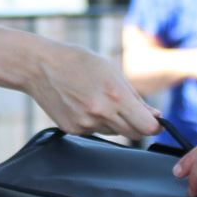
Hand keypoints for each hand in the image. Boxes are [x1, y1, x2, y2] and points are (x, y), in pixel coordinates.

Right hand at [26, 39, 160, 141]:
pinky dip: (96, 122)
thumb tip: (155, 116)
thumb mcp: (112, 70)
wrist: (40, 67)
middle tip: (131, 111)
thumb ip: (135, 97)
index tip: (156, 122)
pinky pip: (95, 132)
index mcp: (115, 96)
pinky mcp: (72, 130)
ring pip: (114, 132)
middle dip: (138, 125)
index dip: (155, 126)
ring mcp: (85, 124)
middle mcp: (101, 113)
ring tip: (99, 99)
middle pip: (134, 134)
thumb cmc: (78, 62)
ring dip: (116, 122)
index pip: (146, 126)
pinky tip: (85, 104)